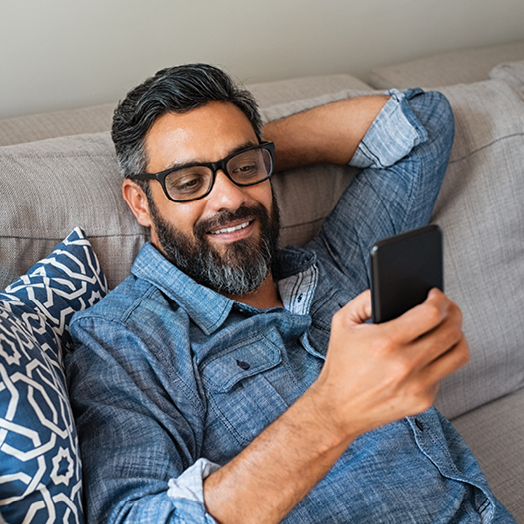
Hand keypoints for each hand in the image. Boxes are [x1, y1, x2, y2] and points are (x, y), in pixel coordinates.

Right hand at [311, 288, 468, 439]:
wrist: (337, 409)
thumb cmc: (340, 365)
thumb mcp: (342, 322)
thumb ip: (365, 299)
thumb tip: (390, 290)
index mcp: (385, 342)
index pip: (431, 314)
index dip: (439, 300)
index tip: (436, 295)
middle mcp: (404, 365)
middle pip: (451, 331)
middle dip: (454, 312)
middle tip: (447, 308)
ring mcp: (417, 385)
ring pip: (459, 353)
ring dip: (457, 336)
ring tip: (447, 329)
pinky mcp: (423, 400)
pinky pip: (445, 373)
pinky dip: (440, 360)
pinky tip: (428, 354)